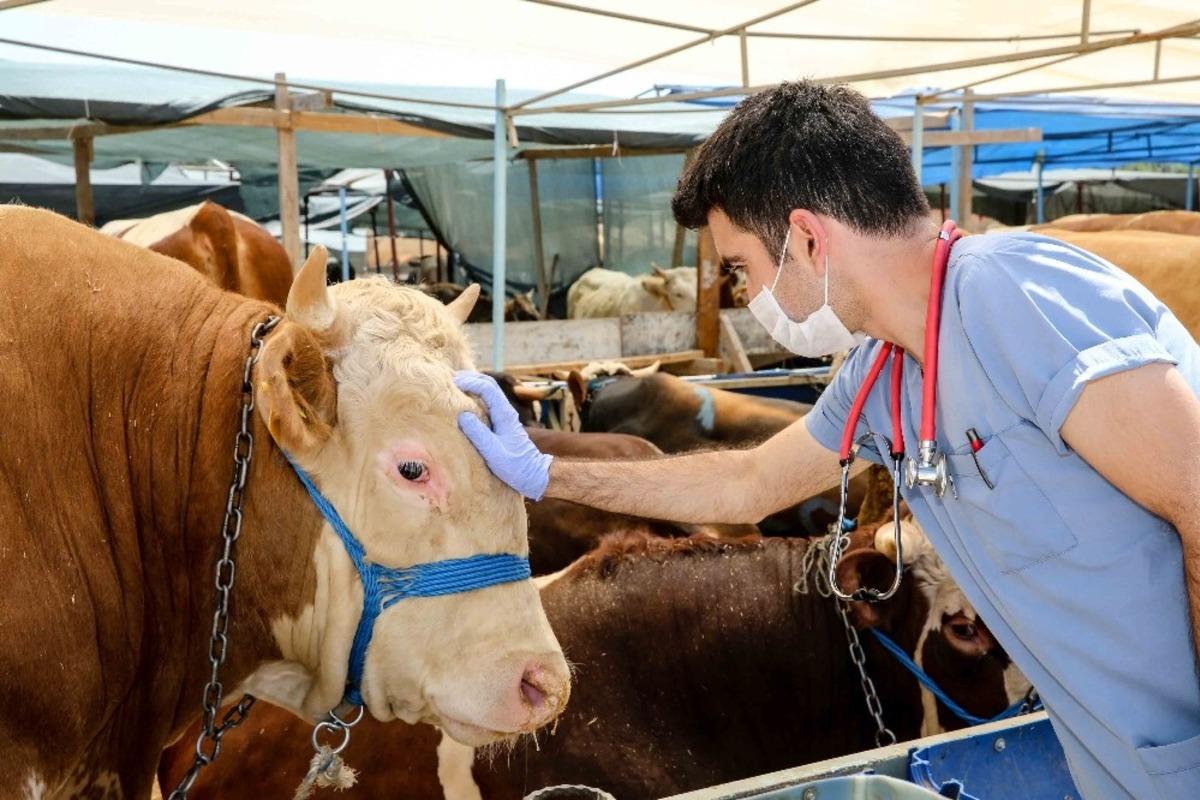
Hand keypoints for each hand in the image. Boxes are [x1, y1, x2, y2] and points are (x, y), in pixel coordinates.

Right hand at [453, 371, 552, 500]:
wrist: (533, 474)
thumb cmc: (514, 466)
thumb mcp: (493, 452)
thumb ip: (478, 433)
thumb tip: (462, 415)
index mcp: (505, 414)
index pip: (488, 389)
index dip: (471, 382)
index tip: (454, 382)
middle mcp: (506, 411)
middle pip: (489, 385)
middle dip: (470, 378)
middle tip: (450, 378)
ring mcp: (504, 416)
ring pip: (489, 392)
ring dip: (473, 385)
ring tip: (454, 385)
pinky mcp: (501, 423)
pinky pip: (487, 403)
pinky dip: (475, 396)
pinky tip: (464, 401)